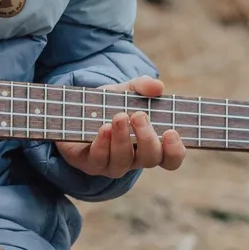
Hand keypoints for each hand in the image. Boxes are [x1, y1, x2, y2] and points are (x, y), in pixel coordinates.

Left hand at [55, 76, 185, 177]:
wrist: (74, 110)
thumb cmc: (107, 104)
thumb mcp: (124, 91)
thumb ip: (141, 86)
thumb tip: (157, 86)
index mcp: (148, 144)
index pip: (170, 158)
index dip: (175, 150)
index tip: (171, 132)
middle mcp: (133, 158)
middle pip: (150, 159)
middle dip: (147, 138)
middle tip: (139, 115)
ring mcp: (111, 163)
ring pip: (123, 161)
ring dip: (122, 139)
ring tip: (119, 117)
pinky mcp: (90, 163)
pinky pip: (99, 160)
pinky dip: (102, 143)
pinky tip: (103, 128)